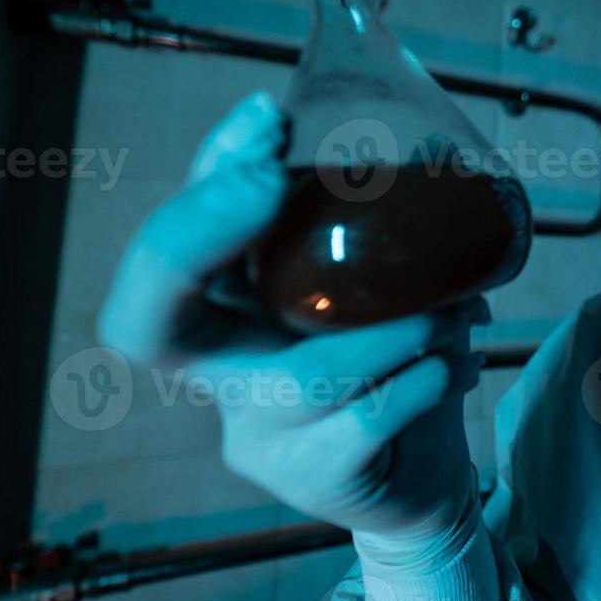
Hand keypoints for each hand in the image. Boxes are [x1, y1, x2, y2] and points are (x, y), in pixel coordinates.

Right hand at [97, 92, 482, 536]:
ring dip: (392, 329)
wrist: (422, 476)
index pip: (170, 247)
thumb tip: (420, 143)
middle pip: (145, 322)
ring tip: (451, 312)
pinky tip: (455, 365)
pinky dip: (425, 379)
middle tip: (266, 179)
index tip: (268, 120)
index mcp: (227, 313)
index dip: (201, 186)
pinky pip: (367, 419)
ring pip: (303, 377)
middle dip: (190, 235)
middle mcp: (221, 372)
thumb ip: (371, 233)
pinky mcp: (314, 480)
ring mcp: (258, 436)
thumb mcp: (375, 287)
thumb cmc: (392, 361)